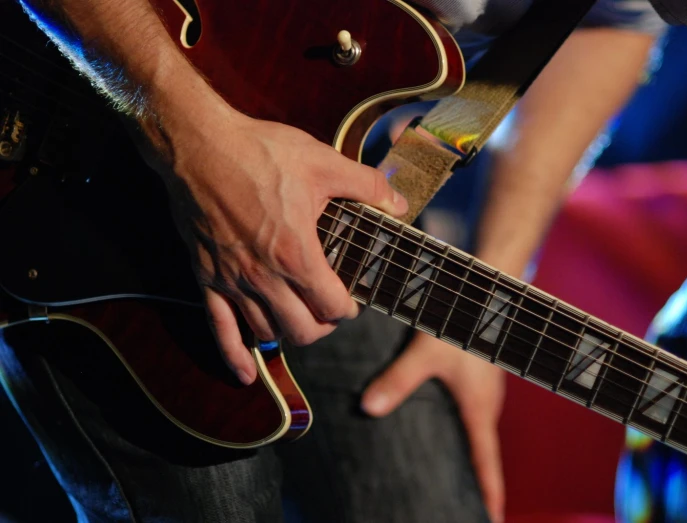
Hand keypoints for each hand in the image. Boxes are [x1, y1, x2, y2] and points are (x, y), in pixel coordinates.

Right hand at [155, 99, 407, 384]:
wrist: (198, 145)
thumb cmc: (259, 151)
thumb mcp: (323, 161)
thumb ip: (366, 186)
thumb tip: (399, 203)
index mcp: (297, 254)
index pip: (332, 306)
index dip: (348, 309)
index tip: (352, 300)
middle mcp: (265, 277)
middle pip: (304, 330)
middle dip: (324, 326)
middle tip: (329, 311)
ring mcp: (233, 282)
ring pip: (268, 333)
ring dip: (289, 333)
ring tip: (299, 319)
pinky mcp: (206, 278)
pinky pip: (220, 330)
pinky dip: (234, 356)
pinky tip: (245, 375)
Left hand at [362, 332, 505, 522]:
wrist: (486, 295)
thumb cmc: (461, 324)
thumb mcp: (426, 353)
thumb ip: (398, 380)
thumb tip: (367, 408)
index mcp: (478, 409)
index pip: (487, 462)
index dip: (489, 494)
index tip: (491, 520)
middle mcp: (485, 405)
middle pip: (482, 453)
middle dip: (475, 482)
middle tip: (463, 508)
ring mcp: (483, 392)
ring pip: (475, 433)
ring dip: (468, 456)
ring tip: (451, 478)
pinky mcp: (476, 379)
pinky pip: (470, 415)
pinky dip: (462, 432)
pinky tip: (442, 430)